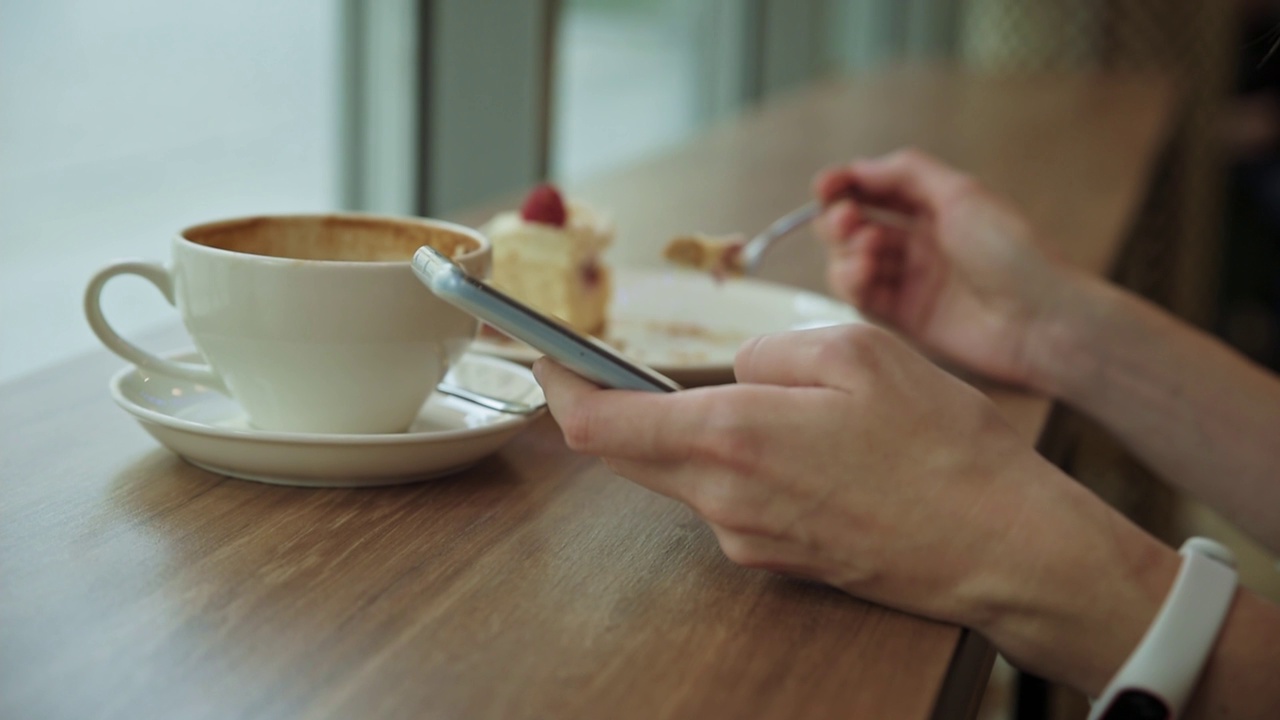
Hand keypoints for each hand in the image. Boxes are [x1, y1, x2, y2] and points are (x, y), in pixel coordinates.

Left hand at [533, 324, 1177, 694]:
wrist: (1003, 546)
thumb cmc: (941, 447)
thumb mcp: (856, 351)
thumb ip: (768, 352)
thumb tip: (735, 371)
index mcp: (731, 438)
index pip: (599, 422)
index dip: (558, 385)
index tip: (541, 355)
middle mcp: (724, 500)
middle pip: (626, 453)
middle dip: (606, 405)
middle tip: (604, 364)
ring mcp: (749, 538)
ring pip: (681, 474)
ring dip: (683, 433)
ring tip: (750, 399)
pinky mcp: (778, 558)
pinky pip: (728, 500)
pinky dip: (732, 463)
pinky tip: (798, 447)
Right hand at [813, 149, 1075, 391]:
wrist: (1040, 319)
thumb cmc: (1012, 252)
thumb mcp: (961, 193)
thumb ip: (907, 172)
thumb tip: (858, 166)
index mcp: (935, 206)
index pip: (874, 189)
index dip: (844, 184)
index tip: (825, 186)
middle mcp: (918, 241)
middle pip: (855, 224)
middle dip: (840, 218)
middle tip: (849, 221)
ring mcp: (910, 280)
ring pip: (851, 259)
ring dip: (847, 250)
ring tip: (866, 251)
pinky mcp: (904, 317)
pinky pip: (861, 296)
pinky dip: (851, 281)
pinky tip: (862, 274)